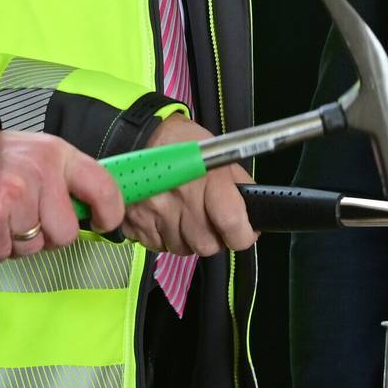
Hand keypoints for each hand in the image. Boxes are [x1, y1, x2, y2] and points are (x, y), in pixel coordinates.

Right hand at [0, 130, 122, 263]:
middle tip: (31, 216)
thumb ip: (67, 177)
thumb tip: (95, 209)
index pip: (103, 187)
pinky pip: (7, 253)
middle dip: (50, 234)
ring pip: (35, 247)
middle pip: (66, 233)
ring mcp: (15, 197)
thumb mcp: (39, 152)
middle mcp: (39, 173)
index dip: (110, 212)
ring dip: (20, 240)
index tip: (104, 221)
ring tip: (6, 214)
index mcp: (57, 154)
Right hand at [118, 115, 257, 256]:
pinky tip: (165, 218)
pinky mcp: (136, 222)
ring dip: (187, 238)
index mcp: (207, 178)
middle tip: (208, 220)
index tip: (243, 233)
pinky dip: (164, 237)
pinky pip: (158, 246)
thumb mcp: (220, 155)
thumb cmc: (184, 144)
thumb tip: (252, 216)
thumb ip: (239, 186)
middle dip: (213, 238)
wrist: (140, 137)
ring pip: (183, 249)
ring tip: (184, 215)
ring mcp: (156, 212)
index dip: (243, 235)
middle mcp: (181, 198)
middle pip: (207, 245)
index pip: (232, 223)